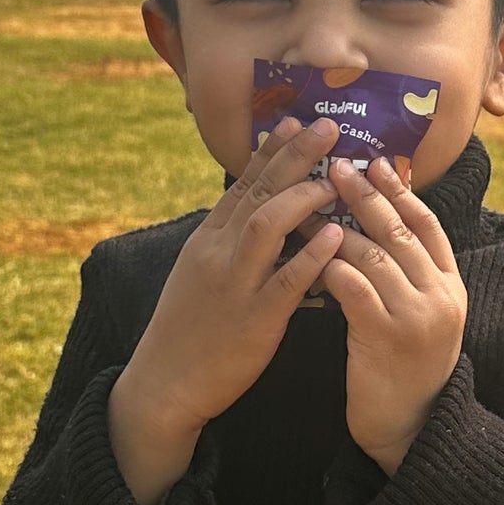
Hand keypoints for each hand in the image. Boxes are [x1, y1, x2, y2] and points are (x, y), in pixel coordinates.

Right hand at [115, 116, 344, 439]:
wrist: (165, 383)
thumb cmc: (189, 330)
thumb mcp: (199, 274)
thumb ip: (228, 243)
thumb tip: (259, 213)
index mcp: (207, 240)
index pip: (241, 184)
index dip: (271, 152)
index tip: (294, 121)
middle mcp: (218, 253)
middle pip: (258, 193)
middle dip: (294, 156)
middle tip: (328, 127)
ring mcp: (234, 285)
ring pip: (268, 226)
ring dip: (304, 197)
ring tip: (336, 179)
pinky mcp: (254, 320)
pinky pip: (287, 281)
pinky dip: (313, 256)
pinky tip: (338, 236)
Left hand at [320, 157, 467, 475]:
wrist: (410, 429)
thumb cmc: (405, 370)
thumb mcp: (422, 318)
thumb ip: (410, 277)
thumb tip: (382, 228)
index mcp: (450, 286)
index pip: (428, 225)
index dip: (402, 192)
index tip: (377, 163)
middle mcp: (439, 296)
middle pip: (399, 231)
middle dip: (366, 194)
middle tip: (337, 165)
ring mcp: (414, 316)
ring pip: (373, 254)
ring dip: (336, 226)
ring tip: (307, 204)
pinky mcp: (385, 337)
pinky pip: (353, 287)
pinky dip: (329, 264)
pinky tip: (308, 251)